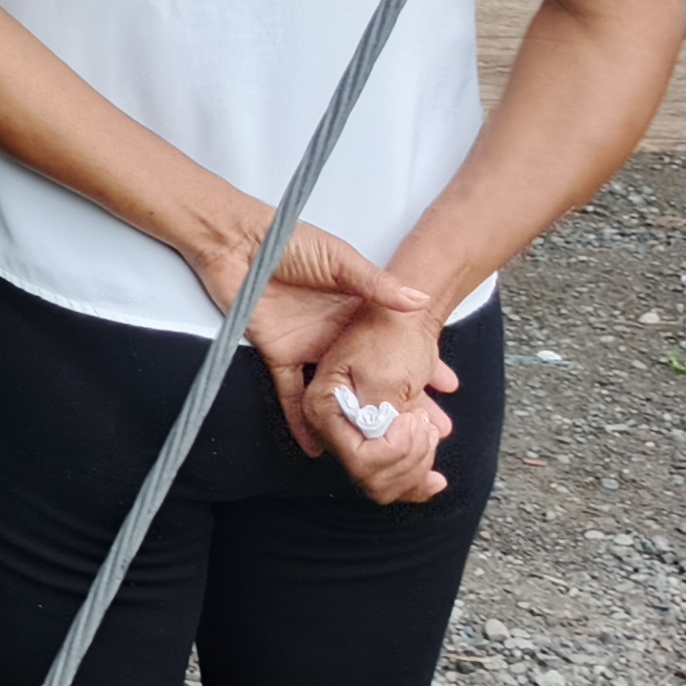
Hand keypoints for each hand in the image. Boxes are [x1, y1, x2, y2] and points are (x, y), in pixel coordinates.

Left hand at [180, 212, 427, 448]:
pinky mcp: (279, 356)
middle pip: (371, 375)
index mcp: (355, 309)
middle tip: (429, 427)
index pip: (394, 343)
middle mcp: (335, 333)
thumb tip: (417, 299)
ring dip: (355, 418)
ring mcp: (309, 347)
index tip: (447, 386)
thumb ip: (376, 283)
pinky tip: (320, 444)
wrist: (237, 240)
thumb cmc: (287, 240)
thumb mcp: (340, 259)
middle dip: (400, 402)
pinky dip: (302, 421)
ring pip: (338, 392)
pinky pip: (292, 394)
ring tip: (380, 446)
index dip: (419, 363)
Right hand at [302, 305, 463, 503]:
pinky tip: (435, 478)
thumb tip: (382, 454)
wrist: (407, 312)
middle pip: (368, 474)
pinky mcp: (375, 428)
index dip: (393, 449)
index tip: (412, 419)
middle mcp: (332, 420)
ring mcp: (354, 425)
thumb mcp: (383, 375)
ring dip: (418, 461)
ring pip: (384, 478)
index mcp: (322, 406)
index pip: (357, 458)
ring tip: (433, 428)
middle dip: (409, 458)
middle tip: (425, 425)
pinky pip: (392, 469)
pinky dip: (418, 477)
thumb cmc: (389, 331)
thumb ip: (377, 420)